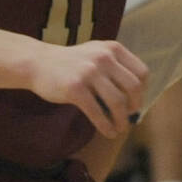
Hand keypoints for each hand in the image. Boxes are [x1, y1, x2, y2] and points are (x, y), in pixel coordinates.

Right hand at [29, 39, 147, 136]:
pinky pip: (97, 112)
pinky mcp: (75, 88)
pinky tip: (108, 132)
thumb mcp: (96, 54)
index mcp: (113, 48)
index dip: (143, 91)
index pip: (141, 72)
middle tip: (130, 118)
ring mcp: (89, 72)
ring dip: (122, 120)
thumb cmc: (72, 64)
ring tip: (120, 129)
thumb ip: (116, 69)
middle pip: (133, 87)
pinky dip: (106, 126)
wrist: (39, 63)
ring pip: (118, 102)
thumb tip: (137, 100)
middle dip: (135, 107)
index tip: (136, 103)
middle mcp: (104, 57)